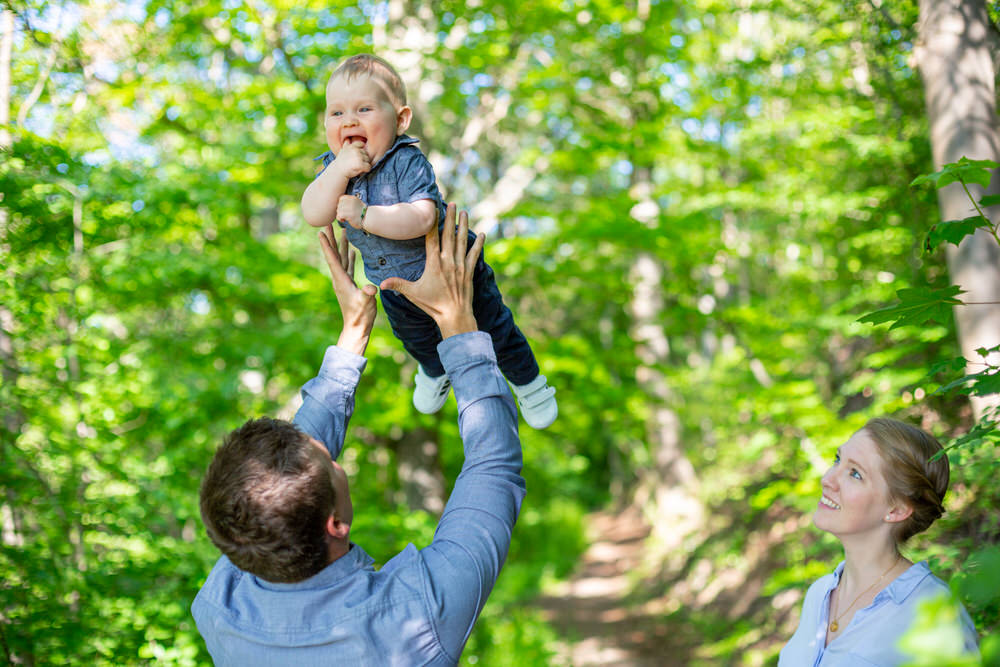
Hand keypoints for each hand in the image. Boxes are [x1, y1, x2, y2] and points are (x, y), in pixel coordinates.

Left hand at [318, 223, 376, 355]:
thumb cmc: (361, 315)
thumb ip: (367, 295)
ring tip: (341, 232)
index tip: (320, 231)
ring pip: (340, 258)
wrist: (357, 327)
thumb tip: (370, 288)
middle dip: (330, 238)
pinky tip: (351, 251)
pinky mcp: (350, 285)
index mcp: (341, 280)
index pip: (332, 258)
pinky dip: (348, 257)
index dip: (326, 244)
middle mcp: (339, 278)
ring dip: (340, 245)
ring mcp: (344, 281)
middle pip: (333, 254)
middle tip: (327, 223)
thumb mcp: (366, 303)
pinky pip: (347, 266)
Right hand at [333, 140, 371, 178]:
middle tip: (354, 163)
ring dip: (364, 164)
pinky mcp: (360, 164)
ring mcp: (358, 157)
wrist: (337, 172)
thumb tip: (347, 139)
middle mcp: (355, 150)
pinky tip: (360, 170)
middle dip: (363, 159)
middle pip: (366, 154)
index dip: (360, 151)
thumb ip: (346, 145)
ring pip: (368, 160)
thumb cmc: (341, 162)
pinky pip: (368, 167)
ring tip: (356, 166)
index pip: (362, 144)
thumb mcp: (342, 151)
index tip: (355, 156)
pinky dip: (366, 170)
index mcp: (352, 146)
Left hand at [337, 195, 366, 229]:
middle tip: (345, 216)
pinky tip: (344, 221)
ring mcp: (351, 208)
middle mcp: (351, 202)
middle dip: (340, 211)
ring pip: (338, 210)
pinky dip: (340, 219)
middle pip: (339, 205)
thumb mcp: (356, 204)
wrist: (369, 219)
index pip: (341, 199)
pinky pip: (339, 215)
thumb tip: (338, 206)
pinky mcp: (350, 214)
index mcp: (353, 198)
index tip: (345, 209)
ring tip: (345, 218)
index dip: (341, 205)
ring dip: (340, 216)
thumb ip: (349, 203)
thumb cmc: (362, 213)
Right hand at [379, 203, 482, 338]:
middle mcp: (448, 261)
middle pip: (449, 235)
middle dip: (450, 218)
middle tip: (452, 203)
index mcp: (434, 264)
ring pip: (462, 242)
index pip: (432, 239)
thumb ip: (397, 285)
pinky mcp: (469, 272)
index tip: (433, 209)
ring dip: (463, 226)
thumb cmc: (433, 305)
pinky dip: (478, 245)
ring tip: (465, 212)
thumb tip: (380, 284)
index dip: (432, 223)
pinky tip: (483, 234)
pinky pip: (475, 255)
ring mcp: (460, 266)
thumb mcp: (413, 294)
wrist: (454, 316)